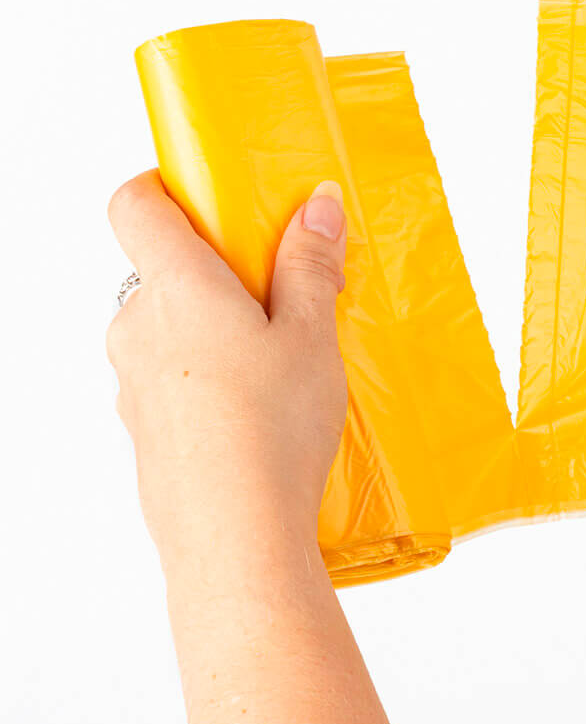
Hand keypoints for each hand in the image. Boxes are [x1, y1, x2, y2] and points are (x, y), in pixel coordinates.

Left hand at [106, 173, 432, 723]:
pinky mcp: (143, 426)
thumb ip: (309, 262)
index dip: (162, 184)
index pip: (133, 204)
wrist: (234, 538)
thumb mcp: (312, 334)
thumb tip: (314, 202)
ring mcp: (132, 381)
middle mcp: (137, 326)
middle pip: (158, 266)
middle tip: (278, 288)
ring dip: (211, 323)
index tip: (212, 193)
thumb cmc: (273, 428)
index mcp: (176, 287)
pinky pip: (168, 373)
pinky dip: (204, 370)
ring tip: (279, 355)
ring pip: (164, 324)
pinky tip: (259, 406)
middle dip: (214, 267)